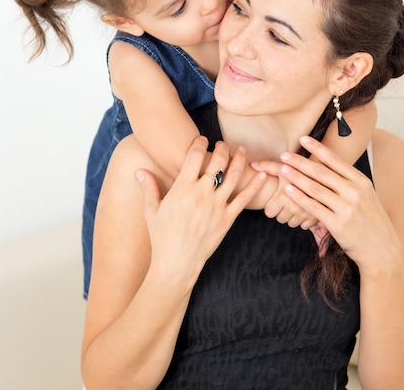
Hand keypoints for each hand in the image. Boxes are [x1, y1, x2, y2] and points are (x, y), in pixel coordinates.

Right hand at [136, 136, 266, 283]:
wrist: (176, 263)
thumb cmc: (161, 237)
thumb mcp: (152, 210)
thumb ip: (149, 187)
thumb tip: (139, 171)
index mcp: (182, 188)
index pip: (194, 156)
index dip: (200, 143)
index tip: (202, 139)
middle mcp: (202, 193)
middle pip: (217, 162)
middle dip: (221, 148)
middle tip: (223, 144)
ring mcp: (216, 206)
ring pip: (233, 176)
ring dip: (239, 160)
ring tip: (241, 150)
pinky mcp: (227, 219)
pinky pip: (244, 199)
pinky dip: (255, 186)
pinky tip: (263, 175)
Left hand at [251, 159, 327, 251]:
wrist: (328, 173)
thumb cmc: (302, 168)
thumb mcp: (284, 166)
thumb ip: (266, 166)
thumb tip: (252, 165)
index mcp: (283, 196)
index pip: (269, 212)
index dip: (271, 205)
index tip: (276, 198)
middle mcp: (294, 208)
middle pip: (279, 219)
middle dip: (281, 210)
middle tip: (286, 200)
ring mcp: (306, 215)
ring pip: (291, 224)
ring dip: (292, 215)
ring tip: (296, 202)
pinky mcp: (317, 219)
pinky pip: (304, 226)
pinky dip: (304, 219)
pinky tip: (305, 207)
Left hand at [279, 135, 398, 268]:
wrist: (384, 252)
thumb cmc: (372, 223)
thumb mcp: (367, 197)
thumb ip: (351, 183)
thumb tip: (332, 168)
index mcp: (361, 182)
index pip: (336, 160)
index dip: (317, 148)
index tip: (303, 139)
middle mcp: (355, 192)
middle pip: (322, 172)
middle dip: (300, 161)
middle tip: (284, 154)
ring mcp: (346, 208)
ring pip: (315, 188)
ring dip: (296, 177)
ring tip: (282, 169)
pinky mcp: (338, 224)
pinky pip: (313, 207)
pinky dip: (298, 197)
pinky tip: (287, 191)